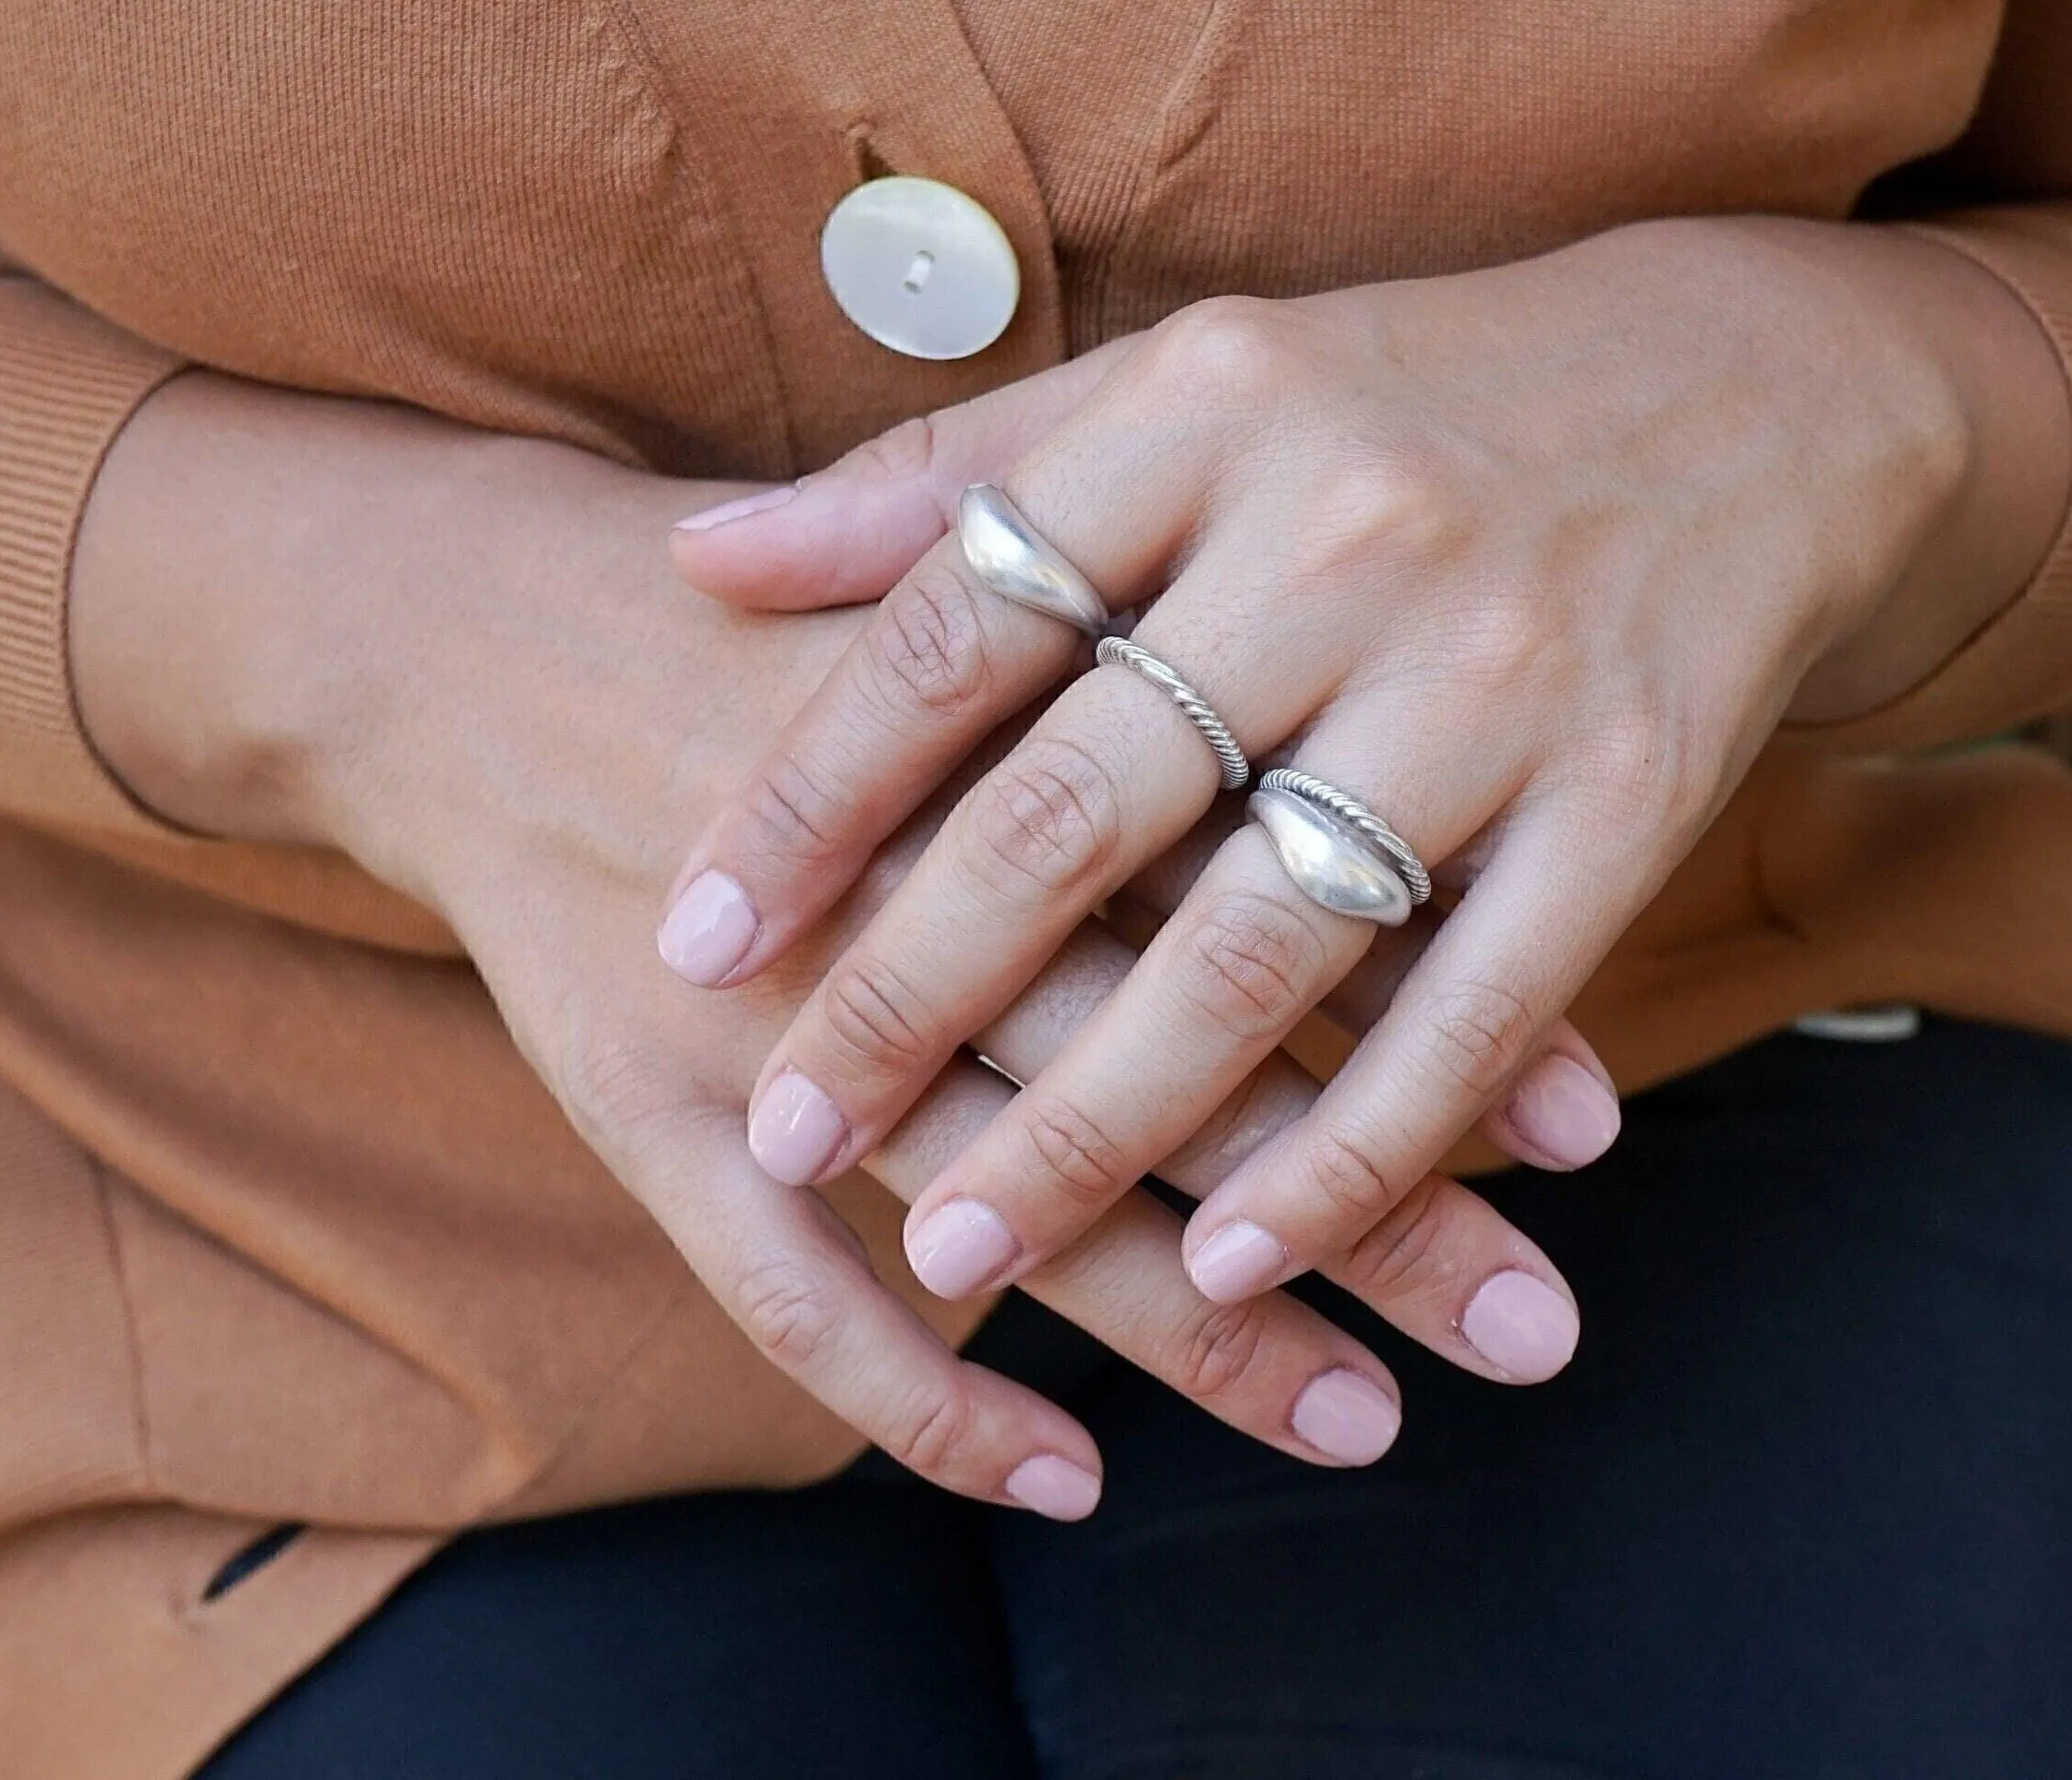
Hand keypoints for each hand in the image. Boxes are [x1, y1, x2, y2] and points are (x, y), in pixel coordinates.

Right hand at [68, 375, 1418, 1510]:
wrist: (479, 630)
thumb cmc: (770, 619)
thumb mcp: (961, 585)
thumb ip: (1155, 659)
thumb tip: (1416, 776)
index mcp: (1005, 736)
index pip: (1261, 893)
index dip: (1427, 1011)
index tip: (1592, 1130)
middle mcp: (904, 884)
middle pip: (1175, 1066)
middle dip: (1371, 1209)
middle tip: (1536, 1328)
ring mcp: (768, 1014)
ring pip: (1016, 1200)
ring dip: (1199, 1326)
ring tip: (1368, 1425)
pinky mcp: (643, 1108)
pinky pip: (789, 1296)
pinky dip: (920, 1399)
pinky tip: (1053, 1486)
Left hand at [663, 216, 2071, 1363]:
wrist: (1752, 389)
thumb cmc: (1400, 406)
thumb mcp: (1178, 392)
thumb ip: (946, 484)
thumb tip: (701, 561)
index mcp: (1204, 413)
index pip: (958, 626)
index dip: (806, 799)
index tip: (690, 944)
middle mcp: (1344, 532)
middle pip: (1081, 805)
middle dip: (912, 991)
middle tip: (789, 1138)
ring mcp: (1499, 671)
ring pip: (1260, 943)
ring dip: (1101, 1124)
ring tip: (964, 1252)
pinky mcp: (1636, 790)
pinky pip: (1473, 1009)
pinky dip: (1351, 1154)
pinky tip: (1236, 1261)